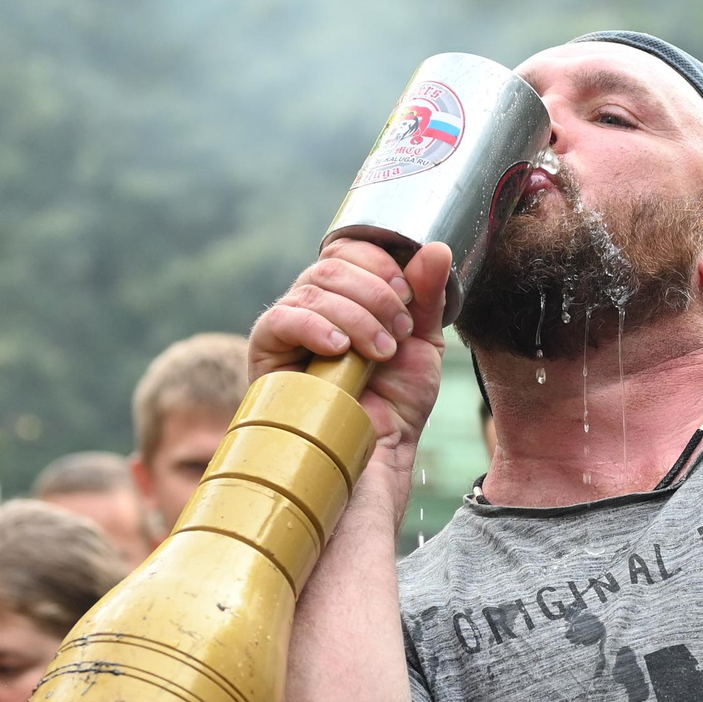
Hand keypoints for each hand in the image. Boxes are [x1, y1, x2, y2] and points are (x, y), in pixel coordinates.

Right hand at [248, 239, 452, 469]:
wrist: (377, 453)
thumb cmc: (398, 403)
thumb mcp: (423, 342)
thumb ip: (428, 295)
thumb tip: (437, 247)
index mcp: (347, 297)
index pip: (348, 249)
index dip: (378, 261)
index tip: (407, 294)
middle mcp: (313, 305)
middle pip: (332, 265)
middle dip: (375, 294)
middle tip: (398, 332)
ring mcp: (287, 327)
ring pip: (313, 290)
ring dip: (357, 317)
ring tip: (380, 353)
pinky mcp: (265, 352)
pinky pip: (281, 320)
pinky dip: (315, 327)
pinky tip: (339, 349)